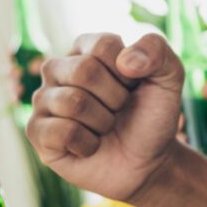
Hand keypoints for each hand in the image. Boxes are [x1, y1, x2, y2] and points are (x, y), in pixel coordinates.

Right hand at [26, 33, 183, 202]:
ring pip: (73, 102)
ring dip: (103, 122)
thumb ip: (156, 50)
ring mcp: (44, 100)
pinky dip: (87, 144)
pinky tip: (90, 146)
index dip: (129, 72)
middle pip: (84, 70)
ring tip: (105, 127)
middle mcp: (58, 68)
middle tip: (119, 110)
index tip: (133, 86)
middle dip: (115, 98)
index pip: (103, 45)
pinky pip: (61, 132)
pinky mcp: (37, 131)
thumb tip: (125, 61)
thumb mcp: (168, 77)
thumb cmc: (151, 115)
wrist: (147, 162)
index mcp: (85, 47)